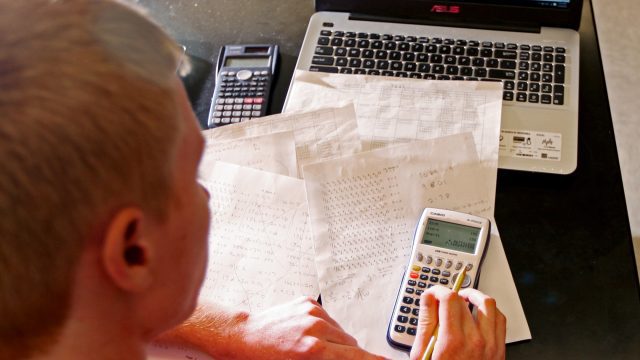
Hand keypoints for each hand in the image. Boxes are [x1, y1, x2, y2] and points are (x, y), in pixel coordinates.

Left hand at [232, 296, 385, 359]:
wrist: (244, 338)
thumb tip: (352, 358)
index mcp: (315, 351)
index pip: (358, 357)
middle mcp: (316, 329)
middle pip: (354, 346)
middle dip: (351, 356)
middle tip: (336, 359)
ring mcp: (312, 313)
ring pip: (342, 332)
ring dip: (338, 343)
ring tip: (317, 350)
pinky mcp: (308, 303)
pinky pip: (329, 319)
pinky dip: (326, 329)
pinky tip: (310, 335)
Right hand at [409, 286, 505, 359]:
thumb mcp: (422, 355)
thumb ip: (425, 324)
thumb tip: (427, 299)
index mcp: (452, 341)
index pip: (448, 298)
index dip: (438, 290)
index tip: (433, 293)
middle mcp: (474, 340)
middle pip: (465, 300)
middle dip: (451, 295)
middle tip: (443, 299)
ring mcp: (490, 345)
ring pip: (488, 304)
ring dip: (474, 297)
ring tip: (464, 299)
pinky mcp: (499, 349)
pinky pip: (500, 319)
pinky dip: (490, 311)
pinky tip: (479, 313)